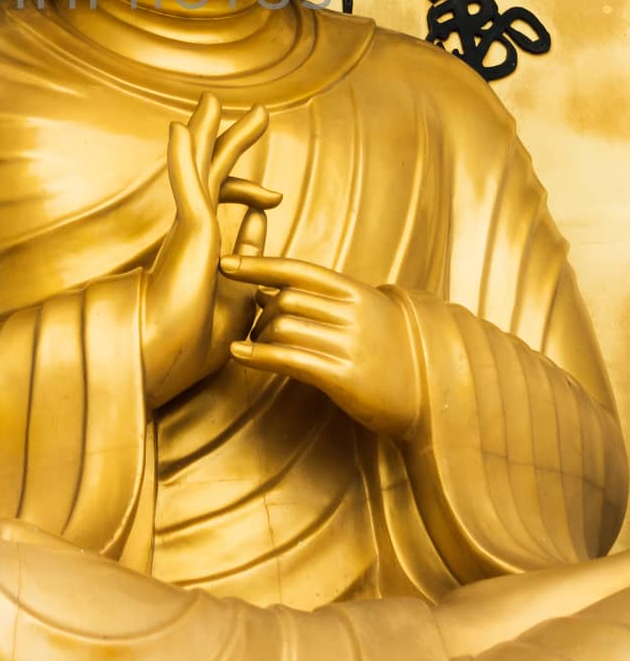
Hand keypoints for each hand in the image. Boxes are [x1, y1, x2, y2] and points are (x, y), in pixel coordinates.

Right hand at [141, 93, 280, 408]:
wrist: (170, 359)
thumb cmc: (199, 339)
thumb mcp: (241, 293)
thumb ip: (250, 254)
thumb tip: (262, 223)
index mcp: (204, 245)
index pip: (227, 204)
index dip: (250, 193)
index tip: (274, 198)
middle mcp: (193, 229)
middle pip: (212, 171)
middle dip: (230, 139)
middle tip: (255, 112)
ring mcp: (189, 226)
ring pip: (199, 166)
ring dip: (209, 131)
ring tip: (215, 99)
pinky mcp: (189, 228)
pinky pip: (186, 182)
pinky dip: (184, 154)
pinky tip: (181, 127)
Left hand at [219, 256, 421, 438]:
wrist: (436, 396)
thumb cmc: (392, 353)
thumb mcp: (364, 315)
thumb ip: (320, 301)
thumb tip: (266, 289)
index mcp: (357, 292)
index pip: (298, 269)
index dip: (258, 265)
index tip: (225, 264)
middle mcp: (354, 313)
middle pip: (286, 298)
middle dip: (259, 311)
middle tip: (252, 328)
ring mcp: (352, 344)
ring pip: (284, 327)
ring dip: (258, 337)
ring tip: (250, 347)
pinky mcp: (346, 377)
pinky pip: (291, 359)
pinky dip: (258, 357)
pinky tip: (239, 356)